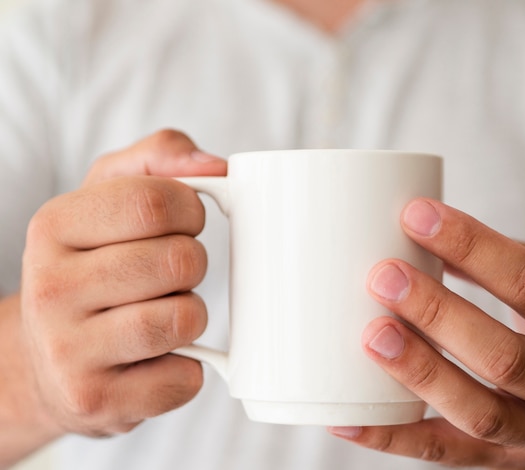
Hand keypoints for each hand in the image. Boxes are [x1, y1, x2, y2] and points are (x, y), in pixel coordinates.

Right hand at [20, 130, 225, 437]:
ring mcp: (67, 351)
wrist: (49, 360)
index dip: (191, 211)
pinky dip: (188, 366)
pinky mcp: (96, 401)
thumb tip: (216, 167)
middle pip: (179, 260)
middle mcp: (50, 288)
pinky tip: (158, 359)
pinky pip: (185, 377)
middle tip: (168, 275)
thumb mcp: (109, 196)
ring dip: (191, 315)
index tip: (185, 223)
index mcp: (54, 225)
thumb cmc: (94, 266)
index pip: (156, 202)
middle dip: (192, 265)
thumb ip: (161, 159)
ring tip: (163, 314)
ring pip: (184, 318)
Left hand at [329, 199, 524, 468]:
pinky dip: (393, 439)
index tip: (416, 214)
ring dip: (419, 373)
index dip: (474, 247)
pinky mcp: (507, 463)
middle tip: (383, 276)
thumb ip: (518, 262)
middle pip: (504, 355)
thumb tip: (435, 237)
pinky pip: (446, 455)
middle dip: (438, 313)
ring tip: (372, 335)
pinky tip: (347, 420)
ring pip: (479, 411)